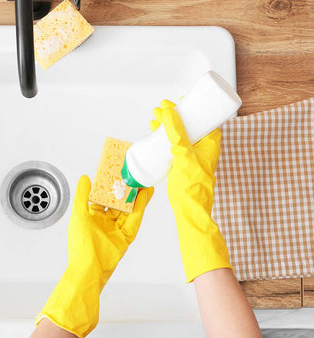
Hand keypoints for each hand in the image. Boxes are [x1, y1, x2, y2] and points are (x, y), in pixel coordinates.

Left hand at [35, 175, 152, 337]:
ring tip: (143, 182)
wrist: (89, 268)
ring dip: (135, 197)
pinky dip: (140, 208)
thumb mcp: (78, 214)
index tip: (114, 173)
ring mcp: (115, 230)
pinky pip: (134, 220)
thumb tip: (85, 178)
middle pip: (116, 203)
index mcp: (90, 218)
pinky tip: (145, 196)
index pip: (100, 198)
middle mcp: (103, 223)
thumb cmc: (81, 244)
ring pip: (127, 210)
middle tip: (133, 176)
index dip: (107, 187)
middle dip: (124, 191)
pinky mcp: (126, 237)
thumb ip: (82, 196)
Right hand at [151, 99, 231, 282]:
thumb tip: (169, 112)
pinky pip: (173, 146)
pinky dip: (164, 138)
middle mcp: (203, 148)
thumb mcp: (183, 153)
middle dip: (174, 115)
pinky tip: (155, 134)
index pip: (203, 118)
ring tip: (154, 119)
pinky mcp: (182, 164)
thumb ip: (176, 132)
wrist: (189, 210)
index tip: (179, 100)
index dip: (192, 107)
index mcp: (210, 143)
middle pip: (189, 125)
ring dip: (167, 126)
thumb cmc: (192, 186)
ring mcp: (192, 156)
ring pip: (179, 135)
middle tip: (161, 109)